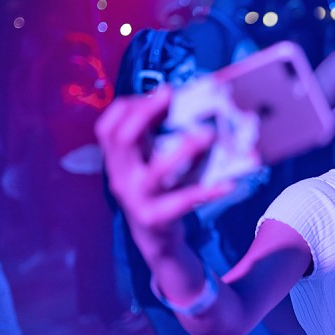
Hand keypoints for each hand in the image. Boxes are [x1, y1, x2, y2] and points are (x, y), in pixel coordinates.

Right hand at [95, 86, 233, 230]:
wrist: (154, 241)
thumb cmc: (157, 194)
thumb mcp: (147, 166)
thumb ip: (157, 140)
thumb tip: (188, 105)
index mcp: (117, 163)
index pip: (107, 128)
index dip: (129, 107)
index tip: (160, 93)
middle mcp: (121, 178)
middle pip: (123, 140)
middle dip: (145, 113)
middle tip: (171, 94)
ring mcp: (137, 199)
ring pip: (156, 171)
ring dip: (184, 150)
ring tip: (208, 134)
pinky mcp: (157, 218)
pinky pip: (184, 201)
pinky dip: (207, 191)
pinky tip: (227, 184)